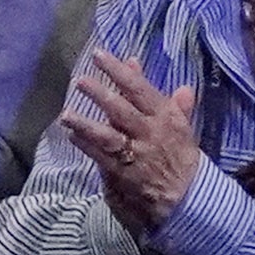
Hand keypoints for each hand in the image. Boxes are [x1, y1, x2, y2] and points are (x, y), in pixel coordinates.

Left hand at [65, 52, 201, 232]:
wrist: (188, 199)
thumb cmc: (183, 160)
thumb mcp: (183, 128)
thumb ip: (176, 105)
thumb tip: (174, 82)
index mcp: (166, 116)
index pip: (140, 89)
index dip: (119, 71)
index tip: (99, 55)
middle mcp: (150, 132)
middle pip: (121, 109)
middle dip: (100, 93)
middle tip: (80, 80)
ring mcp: (136, 154)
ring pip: (108, 135)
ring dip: (85, 123)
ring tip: (66, 113)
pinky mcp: (124, 174)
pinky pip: (102, 157)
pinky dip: (86, 145)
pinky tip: (72, 135)